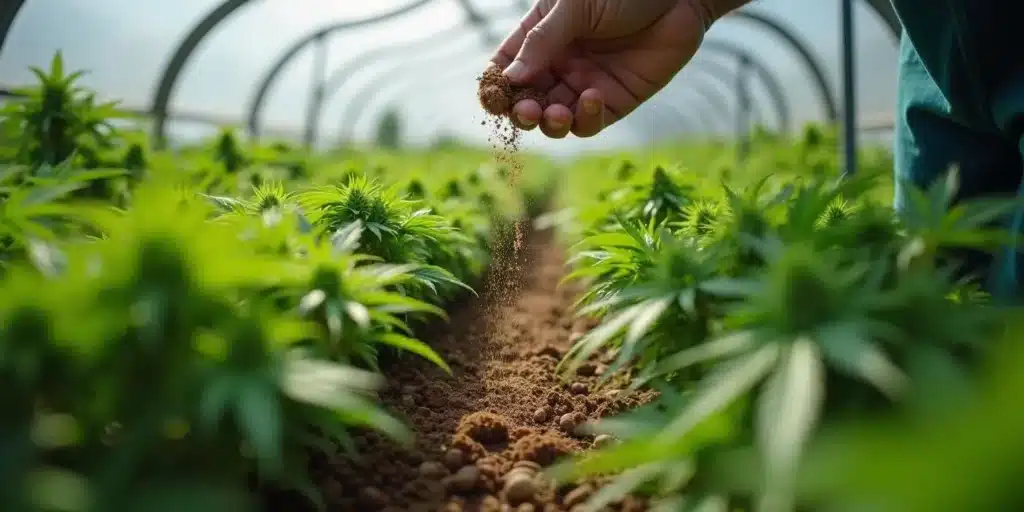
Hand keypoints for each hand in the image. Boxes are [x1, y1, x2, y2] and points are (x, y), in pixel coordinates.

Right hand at [490, 0, 711, 138]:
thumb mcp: (575, 7)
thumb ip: (542, 42)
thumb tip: (511, 79)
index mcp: (541, 36)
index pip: (507, 67)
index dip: (497, 86)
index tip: (495, 98)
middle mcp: (559, 64)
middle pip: (527, 100)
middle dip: (522, 112)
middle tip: (526, 112)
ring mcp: (585, 84)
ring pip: (555, 120)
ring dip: (549, 124)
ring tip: (555, 114)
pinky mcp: (614, 101)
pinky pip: (589, 123)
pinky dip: (585, 119)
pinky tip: (591, 99)